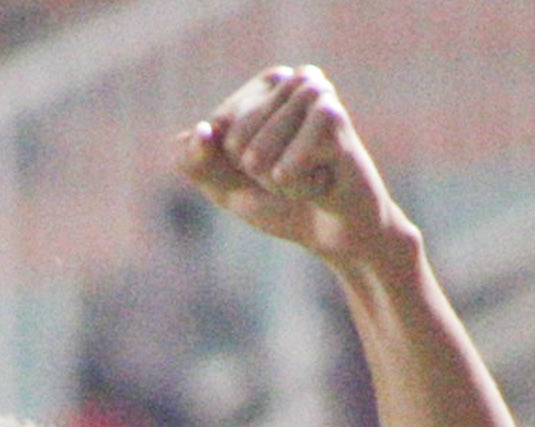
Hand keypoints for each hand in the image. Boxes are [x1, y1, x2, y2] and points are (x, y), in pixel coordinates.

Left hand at [177, 65, 405, 268]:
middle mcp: (293, 80)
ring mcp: (315, 94)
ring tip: (311, 178)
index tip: (271, 168)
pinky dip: (299, 191)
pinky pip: (284, 172)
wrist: (341, 238)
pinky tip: (324, 183)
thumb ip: (193, 160)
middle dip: (258, 175)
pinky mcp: (332, 119)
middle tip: (296, 175)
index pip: (216, 131)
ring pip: (256, 158)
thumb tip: (203, 132)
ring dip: (280, 185)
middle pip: (234, 142)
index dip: (235, 166)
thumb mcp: (224, 185)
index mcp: (265, 84)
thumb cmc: (284, 204)